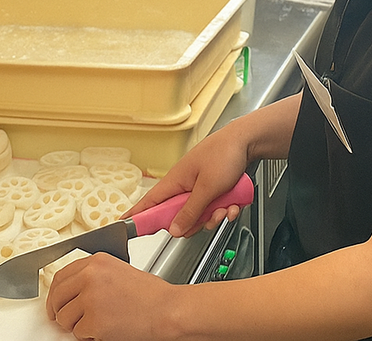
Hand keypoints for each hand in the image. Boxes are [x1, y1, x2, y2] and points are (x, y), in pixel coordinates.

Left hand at [46, 253, 175, 340]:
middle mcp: (90, 276)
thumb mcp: (118, 271)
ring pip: (64, 317)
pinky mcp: (94, 321)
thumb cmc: (149, 294)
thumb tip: (71, 291)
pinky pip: (78, 333)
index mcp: (97, 261)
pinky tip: (104, 329)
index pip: (61, 275)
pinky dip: (88, 336)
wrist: (166, 310)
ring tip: (96, 323)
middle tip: (63, 319)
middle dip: (58, 310)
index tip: (55, 302)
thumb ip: (93, 275)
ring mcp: (91, 298)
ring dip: (76, 325)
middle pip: (57, 296)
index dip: (55, 292)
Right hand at [124, 128, 249, 237]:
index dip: (137, 215)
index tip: (124, 227)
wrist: (247, 141)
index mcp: (175, 181)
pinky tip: (233, 203)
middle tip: (208, 217)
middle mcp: (185, 185)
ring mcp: (200, 188)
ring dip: (215, 216)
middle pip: (179, 217)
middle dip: (196, 222)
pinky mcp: (214, 190)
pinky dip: (226, 209)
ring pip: (200, 216)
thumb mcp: (207, 188)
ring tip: (226, 207)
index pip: (149, 202)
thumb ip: (190, 211)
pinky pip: (215, 209)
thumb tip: (174, 230)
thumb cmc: (224, 153)